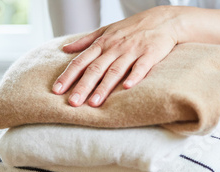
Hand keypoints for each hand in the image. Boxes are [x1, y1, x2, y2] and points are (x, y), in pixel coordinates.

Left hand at [52, 6, 179, 106]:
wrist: (162, 20)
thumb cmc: (132, 28)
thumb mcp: (107, 30)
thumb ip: (86, 41)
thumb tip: (65, 49)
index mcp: (102, 43)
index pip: (81, 61)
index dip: (68, 76)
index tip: (56, 91)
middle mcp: (114, 48)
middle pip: (95, 69)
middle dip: (82, 86)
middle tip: (73, 103)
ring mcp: (132, 51)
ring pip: (115, 71)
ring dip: (103, 87)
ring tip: (94, 103)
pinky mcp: (149, 54)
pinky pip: (140, 67)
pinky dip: (134, 77)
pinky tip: (126, 88)